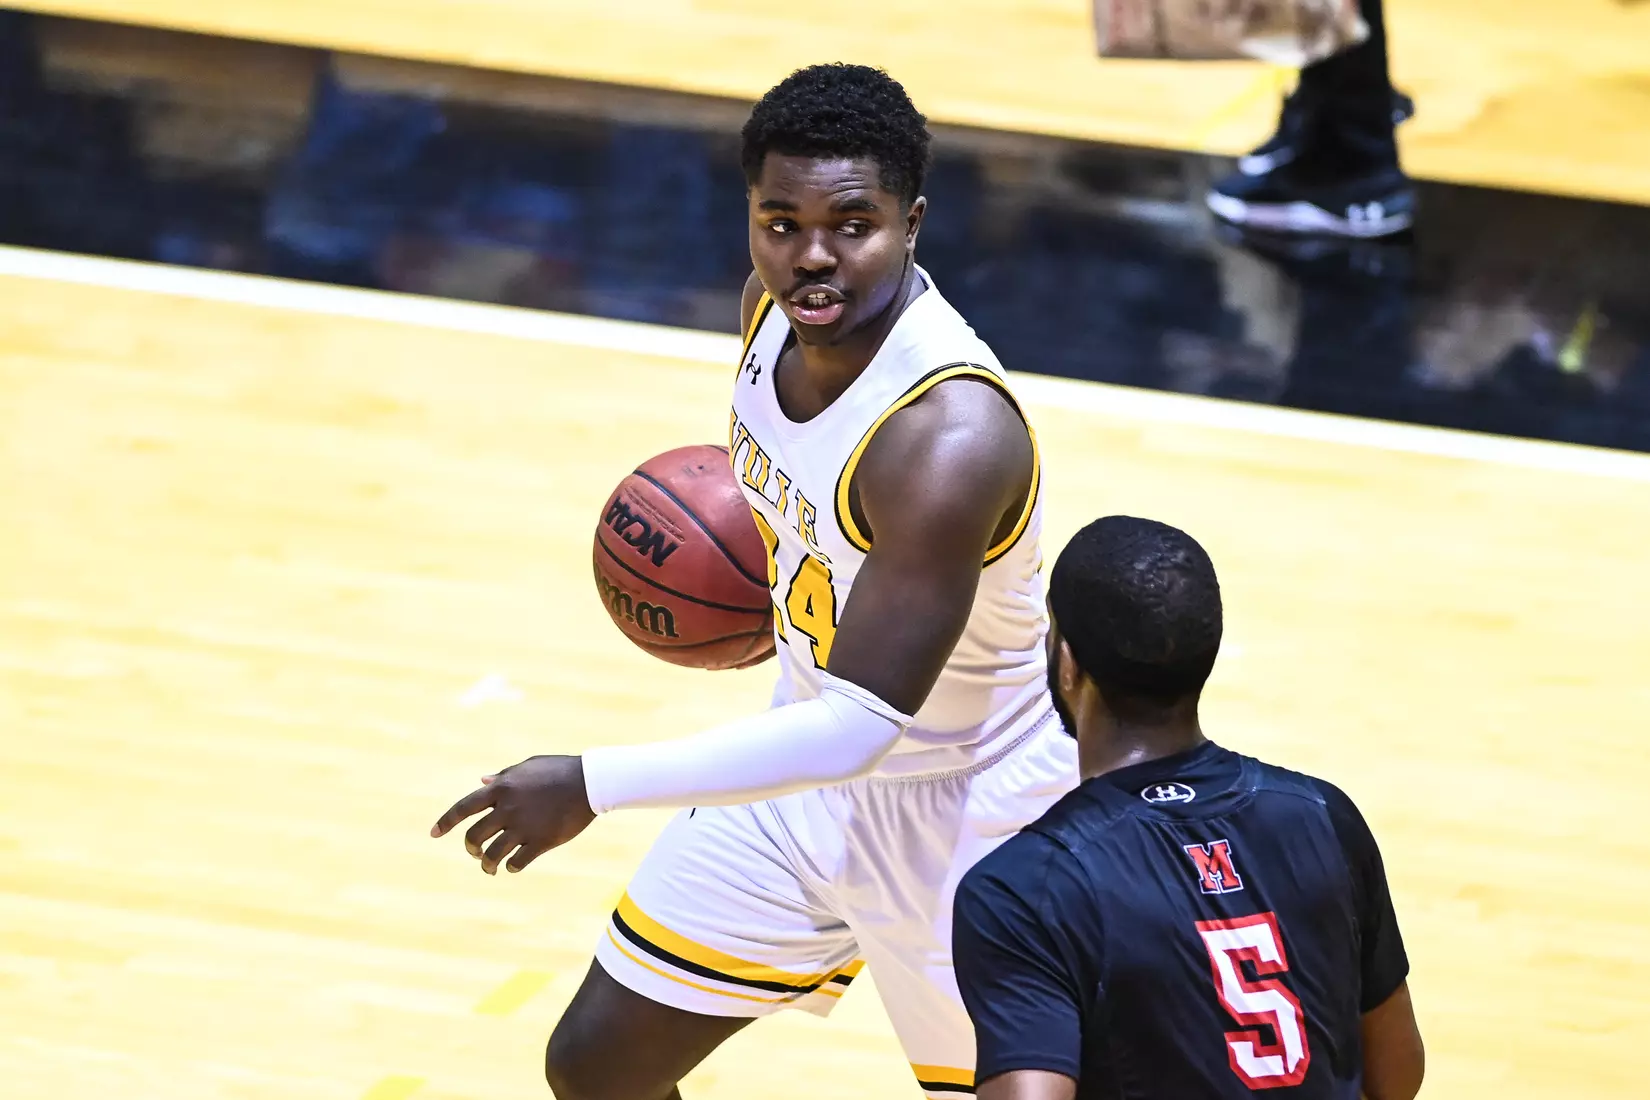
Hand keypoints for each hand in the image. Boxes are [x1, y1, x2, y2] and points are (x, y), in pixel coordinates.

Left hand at [430, 755, 596, 873]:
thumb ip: (503, 777)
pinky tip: (513, 865)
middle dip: (470, 848)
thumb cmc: (558, 770)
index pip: (464, 807)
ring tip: (489, 867)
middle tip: (475, 852)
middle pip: (475, 836)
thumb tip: (482, 782)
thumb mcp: (527, 767)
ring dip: (487, 865)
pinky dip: (511, 867)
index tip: (433, 834)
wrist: (590, 782)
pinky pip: (517, 862)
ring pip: (493, 854)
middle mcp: (508, 808)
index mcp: (502, 788)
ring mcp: (524, 826)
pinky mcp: (542, 841)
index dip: (446, 822)